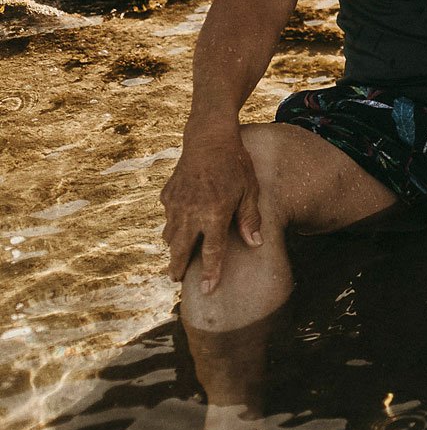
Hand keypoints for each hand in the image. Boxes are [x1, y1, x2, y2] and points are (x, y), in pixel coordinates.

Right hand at [160, 131, 261, 294]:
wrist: (208, 138)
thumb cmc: (235, 164)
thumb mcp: (250, 190)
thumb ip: (250, 218)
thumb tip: (255, 244)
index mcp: (214, 214)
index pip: (212, 252)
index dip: (211, 273)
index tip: (207, 290)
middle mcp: (191, 212)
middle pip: (180, 249)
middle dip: (178, 267)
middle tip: (178, 280)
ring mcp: (175, 204)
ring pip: (169, 234)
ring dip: (173, 248)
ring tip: (176, 259)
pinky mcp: (167, 194)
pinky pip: (168, 216)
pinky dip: (172, 224)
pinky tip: (179, 226)